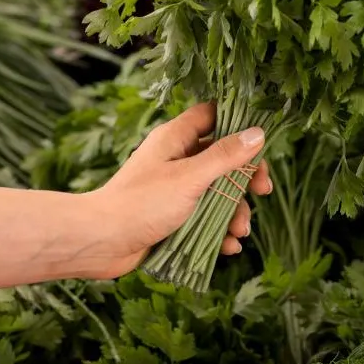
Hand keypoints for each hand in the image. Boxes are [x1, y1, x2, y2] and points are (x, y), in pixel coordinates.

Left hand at [82, 102, 272, 278]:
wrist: (101, 243)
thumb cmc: (142, 203)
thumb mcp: (190, 178)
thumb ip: (224, 157)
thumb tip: (257, 133)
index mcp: (176, 139)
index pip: (213, 116)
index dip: (238, 124)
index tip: (262, 141)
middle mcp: (176, 159)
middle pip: (222, 159)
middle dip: (244, 178)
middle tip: (263, 191)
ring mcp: (174, 189)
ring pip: (217, 193)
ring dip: (234, 212)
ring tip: (240, 232)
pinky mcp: (173, 217)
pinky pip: (204, 219)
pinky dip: (219, 232)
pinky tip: (228, 247)